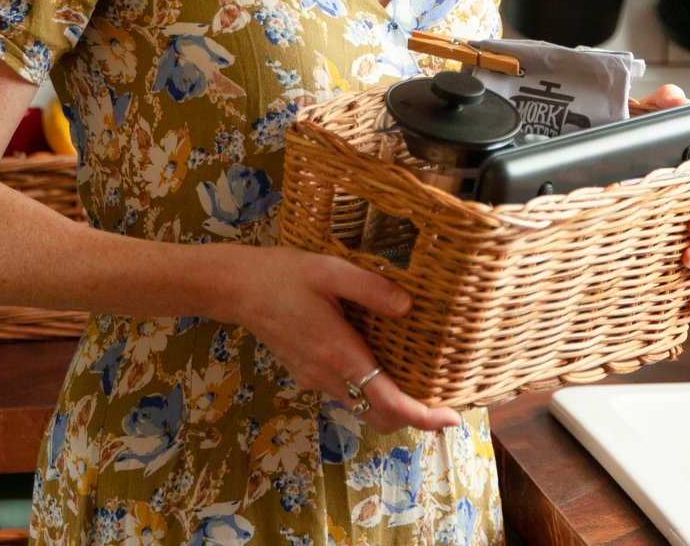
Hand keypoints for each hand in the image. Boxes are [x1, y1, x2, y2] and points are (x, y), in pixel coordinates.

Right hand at [231, 246, 461, 434]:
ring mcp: (316, 379)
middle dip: (414, 417)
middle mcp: (329, 376)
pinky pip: (347, 395)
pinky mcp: (308, 374)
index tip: (452, 418)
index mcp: (339, 354)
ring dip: (393, 407)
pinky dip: (371, 394)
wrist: (237, 288)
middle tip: (444, 402)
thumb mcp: (331, 271)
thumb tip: (409, 306)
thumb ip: (371, 288)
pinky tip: (382, 366)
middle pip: (379, 416)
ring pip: (362, 409)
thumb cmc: (285, 275)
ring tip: (421, 384)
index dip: (423, 416)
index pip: (388, 402)